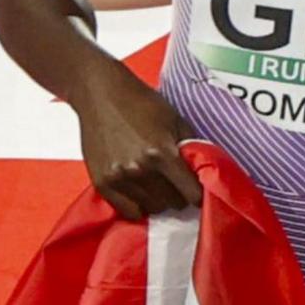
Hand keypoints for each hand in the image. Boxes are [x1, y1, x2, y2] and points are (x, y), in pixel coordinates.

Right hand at [72, 77, 202, 219]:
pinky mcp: (101, 183)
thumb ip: (191, 147)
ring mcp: (118, 178)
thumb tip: (203, 172)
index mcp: (162, 153)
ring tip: (155, 184)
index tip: (195, 187)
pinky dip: (138, 204)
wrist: (100, 93)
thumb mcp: (175, 119)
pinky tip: (139, 190)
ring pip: (152, 208)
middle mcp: (140, 170)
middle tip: (174, 182)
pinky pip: (128, 211)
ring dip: (158, 200)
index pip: (191, 194)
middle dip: (178, 195)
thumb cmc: (141, 102)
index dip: (197, 192)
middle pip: (172, 204)